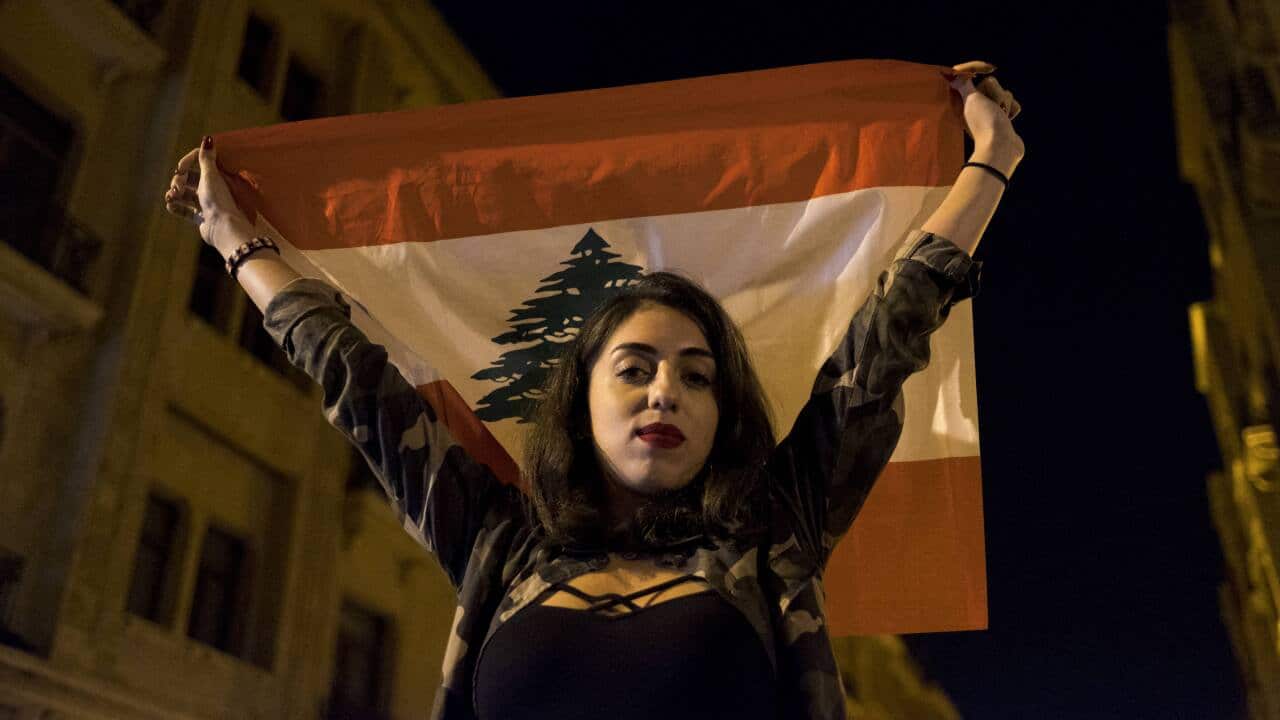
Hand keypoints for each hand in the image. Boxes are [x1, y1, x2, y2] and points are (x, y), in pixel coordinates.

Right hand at [163, 136, 254, 253]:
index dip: (186, 162)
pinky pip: (184, 210)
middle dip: (178, 180)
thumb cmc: (218, 200)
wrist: (222, 227)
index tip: (180, 168)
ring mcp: (206, 203)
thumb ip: (207, 158)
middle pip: (188, 178)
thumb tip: (208, 138)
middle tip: (176, 188)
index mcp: (216, 176)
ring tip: (170, 197)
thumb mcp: (211, 176)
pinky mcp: (201, 217)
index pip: (197, 162)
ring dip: (174, 193)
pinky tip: (170, 206)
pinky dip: (176, 207)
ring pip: (185, 194)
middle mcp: (212, 188)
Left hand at [943, 60, 1024, 164]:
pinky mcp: (1003, 119)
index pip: (966, 74)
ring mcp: (989, 112)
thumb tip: (949, 73)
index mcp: (960, 101)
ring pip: (1004, 92)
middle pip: (991, 82)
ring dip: (1004, 102)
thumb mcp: (970, 99)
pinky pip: (1012, 103)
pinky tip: (1007, 121)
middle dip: (995, 92)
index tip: (989, 69)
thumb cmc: (984, 123)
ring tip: (1000, 116)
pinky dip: (1012, 110)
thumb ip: (962, 84)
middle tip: (991, 107)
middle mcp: (974, 106)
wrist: (1001, 146)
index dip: (977, 67)